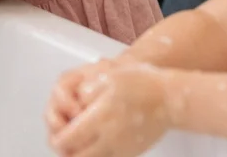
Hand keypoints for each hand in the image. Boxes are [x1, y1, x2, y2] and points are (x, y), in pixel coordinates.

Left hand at [47, 59, 171, 156]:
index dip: (58, 139)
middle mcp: (110, 138)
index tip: (55, 136)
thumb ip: (86, 91)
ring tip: (76, 149)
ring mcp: (122, 148)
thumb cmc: (142, 83)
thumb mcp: (108, 77)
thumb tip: (74, 103)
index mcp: (101, 118)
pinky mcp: (132, 153)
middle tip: (62, 146)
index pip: (69, 139)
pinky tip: (95, 149)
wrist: (170, 99)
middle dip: (67, 153)